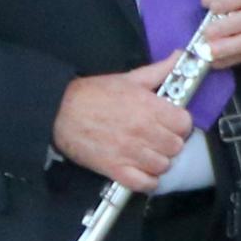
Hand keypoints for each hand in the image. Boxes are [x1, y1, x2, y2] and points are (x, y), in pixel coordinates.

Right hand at [55, 67, 191, 191]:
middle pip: (176, 146)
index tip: (170, 124)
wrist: (56, 112)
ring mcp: (130, 152)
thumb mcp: (128, 78)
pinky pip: (144, 183)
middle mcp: (143, 131)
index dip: (179, 124)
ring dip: (158, 161)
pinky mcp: (115, 169)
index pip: (184, 124)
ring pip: (163, 165)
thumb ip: (158, 70)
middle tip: (158, 139)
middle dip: (170, 143)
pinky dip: (147, 181)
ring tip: (148, 153)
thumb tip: (180, 57)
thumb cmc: (92, 94)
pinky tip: (142, 171)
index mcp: (149, 107)